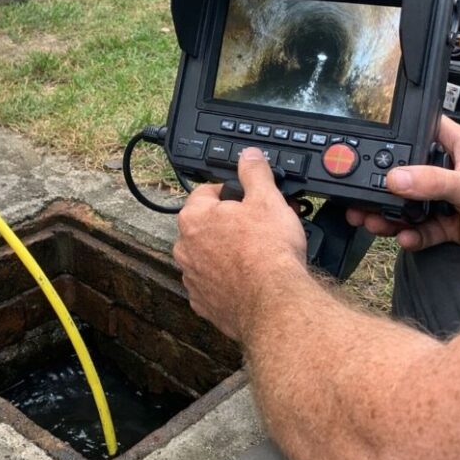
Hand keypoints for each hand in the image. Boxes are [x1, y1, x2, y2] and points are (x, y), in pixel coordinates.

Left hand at [173, 147, 307, 340]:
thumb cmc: (268, 253)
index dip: (230, 192)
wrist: (274, 303)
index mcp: (194, 218)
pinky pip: (213, 284)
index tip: (247, 198)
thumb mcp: (267, 199)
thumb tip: (248, 156)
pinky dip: (228, 281)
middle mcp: (185, 248)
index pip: (204, 192)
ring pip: (207, 256)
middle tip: (257, 226)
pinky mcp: (204, 303)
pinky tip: (249, 279)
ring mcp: (192, 278)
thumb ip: (254, 173)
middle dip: (228, 223)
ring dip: (226, 252)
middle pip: (205, 225)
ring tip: (256, 254)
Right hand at [347, 117, 459, 257]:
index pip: (414, 133)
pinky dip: (411, 236)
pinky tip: (404, 238)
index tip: (364, 153)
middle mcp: (445, 169)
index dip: (390, 139)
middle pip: (403, 175)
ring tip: (373, 222)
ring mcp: (446, 198)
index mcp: (452, 146)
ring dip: (390, 215)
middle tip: (360, 199)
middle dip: (381, 189)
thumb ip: (433, 182)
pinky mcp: (450, 223)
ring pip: (408, 205)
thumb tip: (396, 178)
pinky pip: (422, 229)